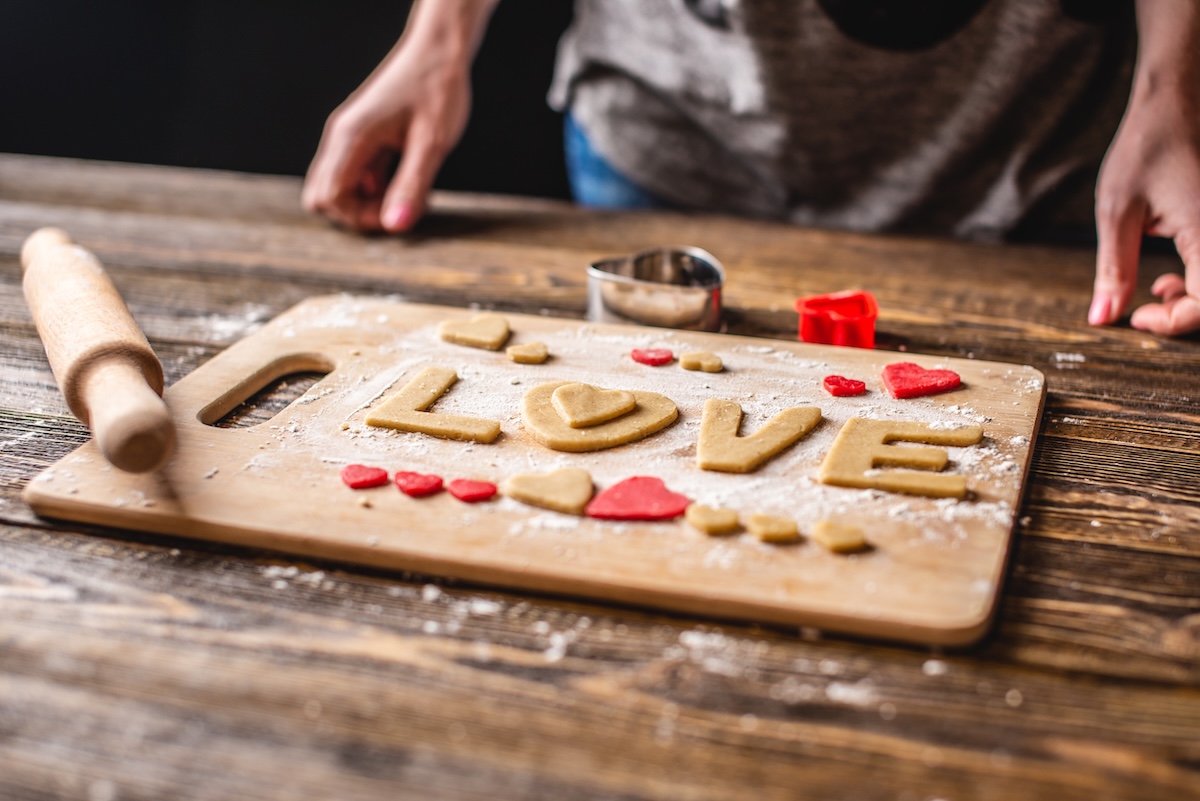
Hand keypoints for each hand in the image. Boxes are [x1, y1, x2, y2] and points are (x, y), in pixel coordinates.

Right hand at [302, 44, 470, 232]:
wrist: (439, 52)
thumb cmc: (437, 90)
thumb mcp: (432, 143)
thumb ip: (412, 185)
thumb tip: (394, 226)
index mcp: (351, 138)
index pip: (329, 198)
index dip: (360, 217)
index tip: (398, 213)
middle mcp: (340, 138)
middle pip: (323, 196)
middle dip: (360, 214)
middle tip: (403, 205)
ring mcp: (348, 138)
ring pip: (340, 187)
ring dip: (372, 200)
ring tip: (412, 189)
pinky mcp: (361, 138)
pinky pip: (357, 175)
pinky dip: (379, 186)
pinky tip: (409, 175)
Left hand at [1090, 0, 1199, 334]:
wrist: (1173, 101)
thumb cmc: (1145, 146)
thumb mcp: (1117, 212)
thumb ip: (1114, 269)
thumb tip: (1102, 317)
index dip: (1173, 322)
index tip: (1136, 318)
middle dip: (1181, 315)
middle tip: (1141, 310)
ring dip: (1191, 299)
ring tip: (1155, 290)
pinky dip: (1196, 279)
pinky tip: (1168, 277)